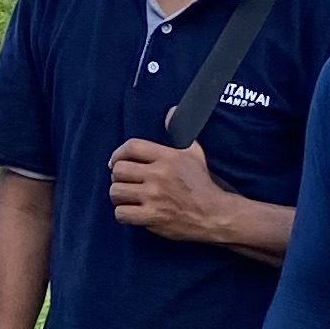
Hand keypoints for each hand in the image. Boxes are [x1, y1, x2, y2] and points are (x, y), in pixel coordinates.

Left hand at [106, 138, 232, 243]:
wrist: (214, 214)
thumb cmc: (202, 185)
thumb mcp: (195, 153)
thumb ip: (179, 133)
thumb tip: (170, 112)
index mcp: (167, 157)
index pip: (131, 147)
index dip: (118, 154)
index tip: (115, 162)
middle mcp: (158, 175)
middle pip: (119, 170)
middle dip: (117, 177)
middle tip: (124, 182)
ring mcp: (154, 196)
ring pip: (116, 192)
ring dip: (118, 196)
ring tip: (126, 197)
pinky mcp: (151, 216)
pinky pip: (121, 213)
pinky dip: (123, 214)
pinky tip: (131, 212)